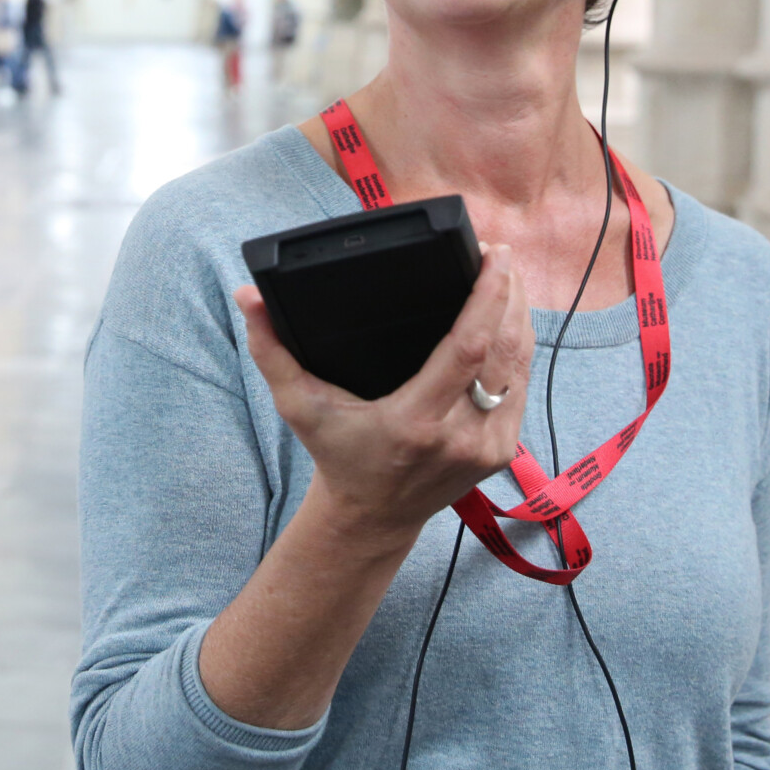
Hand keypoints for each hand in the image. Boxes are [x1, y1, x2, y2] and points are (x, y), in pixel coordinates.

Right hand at [234, 244, 532, 544]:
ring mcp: (488, 447)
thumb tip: (248, 297)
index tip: (492, 257)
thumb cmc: (338, 454)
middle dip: (509, 295)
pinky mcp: (502, 452)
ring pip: (520, 366)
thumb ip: (271, 350)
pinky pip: (521, 388)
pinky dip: (520, 349)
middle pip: (505, 350)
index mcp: (414, 422)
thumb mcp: (299, 405)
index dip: (487, 298)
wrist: (373, 517)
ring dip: (520, 316)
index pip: (469, 348)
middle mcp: (459, 437)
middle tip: (499, 253)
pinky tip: (513, 319)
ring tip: (509, 276)